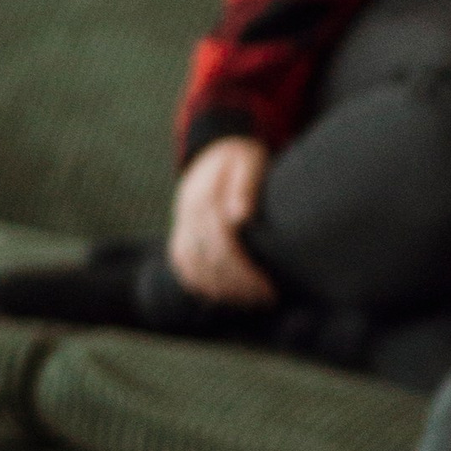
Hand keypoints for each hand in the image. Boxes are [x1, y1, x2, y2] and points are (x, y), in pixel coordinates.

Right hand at [168, 137, 275, 302]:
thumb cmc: (242, 158)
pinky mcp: (182, 231)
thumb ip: (244, 186)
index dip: (244, 270)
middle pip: (208, 259)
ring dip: (221, 289)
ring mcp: (182, 222)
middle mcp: (188, 211)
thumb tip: (239, 217)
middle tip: (267, 298)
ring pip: (193, 266)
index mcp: (205, 195)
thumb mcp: (248, 161)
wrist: (216, 148)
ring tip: (251, 301)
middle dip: (238, 285)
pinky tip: (224, 296)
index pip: (222, 242)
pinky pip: (183, 262)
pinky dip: (200, 283)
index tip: (268, 287)